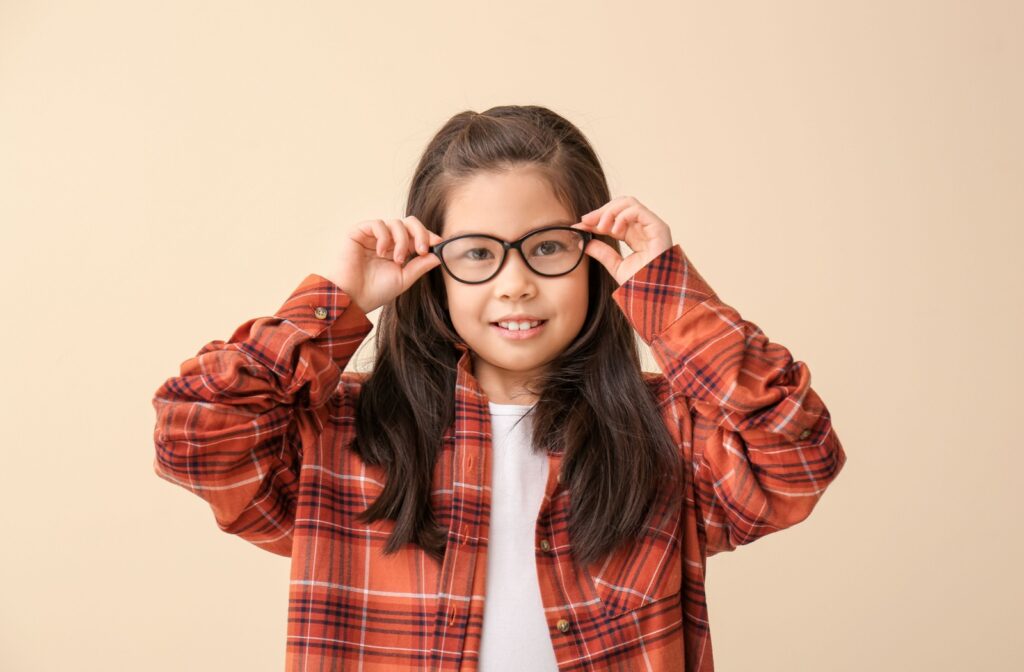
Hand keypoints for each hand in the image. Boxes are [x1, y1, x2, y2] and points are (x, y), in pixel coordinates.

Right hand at [322, 216, 442, 313]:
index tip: (438, 244)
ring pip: (396, 223)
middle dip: (420, 233)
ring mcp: (373, 236)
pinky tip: (382, 252)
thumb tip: (439, 255)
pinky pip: (378, 224)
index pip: (416, 235)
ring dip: (402, 241)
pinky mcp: (358, 232)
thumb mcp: (404, 279)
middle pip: (409, 223)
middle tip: (421, 250)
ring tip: (397, 260)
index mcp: (398, 250)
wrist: (352, 298)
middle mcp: (387, 241)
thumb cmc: (375, 292)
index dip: (428, 236)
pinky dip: (385, 237)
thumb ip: (420, 266)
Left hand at [569, 196, 673, 285]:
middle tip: (585, 221)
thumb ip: (601, 252)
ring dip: (609, 212)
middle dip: (601, 211)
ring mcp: (651, 226)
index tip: (579, 226)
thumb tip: (582, 242)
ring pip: (628, 203)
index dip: (595, 220)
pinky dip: (621, 215)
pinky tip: (613, 229)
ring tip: (600, 227)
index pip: (613, 220)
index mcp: (634, 236)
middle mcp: (643, 228)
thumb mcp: (615, 265)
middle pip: (620, 206)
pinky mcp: (658, 226)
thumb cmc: (641, 284)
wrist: (655, 294)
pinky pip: (637, 210)